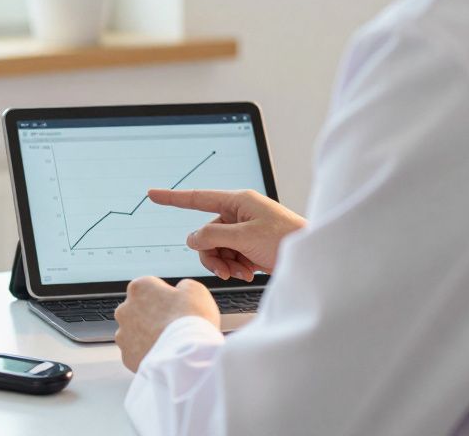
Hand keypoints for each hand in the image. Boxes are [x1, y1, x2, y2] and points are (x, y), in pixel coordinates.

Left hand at [114, 277, 218, 371]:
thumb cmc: (191, 322)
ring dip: (149, 336)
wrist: (187, 358)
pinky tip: (165, 356)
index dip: (168, 298)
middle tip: (175, 326)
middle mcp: (124, 309)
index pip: (151, 288)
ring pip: (136, 333)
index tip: (179, 308)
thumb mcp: (195, 291)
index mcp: (139, 288)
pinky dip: (148, 354)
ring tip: (171, 344)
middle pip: (140, 310)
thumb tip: (180, 291)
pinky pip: (137, 353)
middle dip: (154, 317)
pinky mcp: (127, 356)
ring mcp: (123, 334)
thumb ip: (182, 286)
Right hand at [149, 189, 306, 280]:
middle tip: (224, 268)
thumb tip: (192, 238)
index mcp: (238, 201)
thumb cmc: (288, 239)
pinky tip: (247, 273)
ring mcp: (245, 231)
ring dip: (223, 262)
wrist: (315, 258)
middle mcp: (239, 214)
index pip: (197, 198)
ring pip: (216, 247)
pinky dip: (234, 266)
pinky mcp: (250, 246)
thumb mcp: (245, 237)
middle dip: (211, 253)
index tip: (153, 195)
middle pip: (206, 232)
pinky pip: (229, 255)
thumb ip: (213, 236)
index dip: (173, 198)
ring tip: (238, 273)